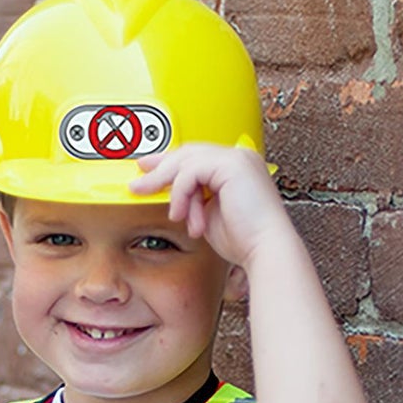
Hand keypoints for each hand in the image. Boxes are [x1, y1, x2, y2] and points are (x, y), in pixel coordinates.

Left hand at [130, 144, 291, 270]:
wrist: (264, 249)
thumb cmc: (244, 240)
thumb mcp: (208, 215)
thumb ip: (193, 200)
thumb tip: (173, 197)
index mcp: (237, 167)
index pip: (197, 156)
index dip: (169, 162)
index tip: (148, 171)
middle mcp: (239, 157)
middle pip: (189, 152)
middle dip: (160, 167)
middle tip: (138, 181)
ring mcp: (237, 158)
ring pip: (187, 161)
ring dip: (173, 189)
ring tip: (174, 213)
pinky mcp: (232, 165)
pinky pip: (191, 172)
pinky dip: (182, 193)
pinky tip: (183, 213)